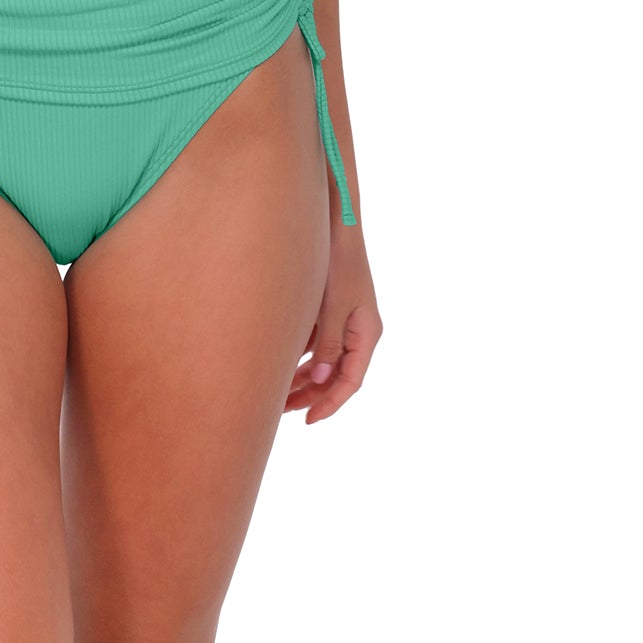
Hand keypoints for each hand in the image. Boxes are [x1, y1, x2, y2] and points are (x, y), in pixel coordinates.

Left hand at [286, 233, 381, 423]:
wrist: (336, 222)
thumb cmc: (337, 262)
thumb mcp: (332, 306)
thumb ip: (327, 344)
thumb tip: (318, 379)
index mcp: (366, 333)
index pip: (349, 381)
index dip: (329, 403)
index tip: (307, 420)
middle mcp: (358, 330)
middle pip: (336, 374)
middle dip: (311, 395)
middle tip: (282, 411)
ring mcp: (344, 320)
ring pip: (324, 360)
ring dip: (303, 378)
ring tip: (277, 394)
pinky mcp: (330, 309)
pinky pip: (317, 342)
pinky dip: (300, 356)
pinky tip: (279, 364)